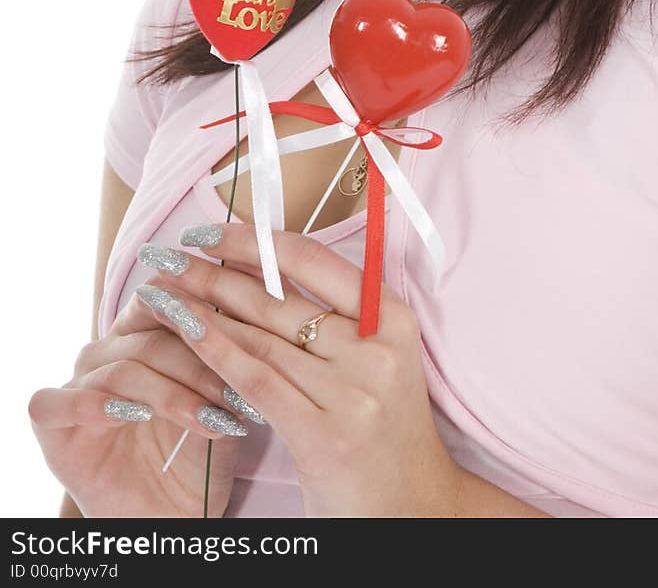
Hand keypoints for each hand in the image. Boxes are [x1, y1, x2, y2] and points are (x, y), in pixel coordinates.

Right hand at [28, 292, 249, 517]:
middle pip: (150, 337)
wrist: (170, 519)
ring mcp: (77, 383)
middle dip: (199, 364)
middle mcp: (107, 351)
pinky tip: (133, 415)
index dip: (198, 310)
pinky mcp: (51, 421)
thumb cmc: (198, 455)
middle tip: (238, 396)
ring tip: (212, 420)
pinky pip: (60, 402)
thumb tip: (253, 317)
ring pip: (122, 370)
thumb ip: (225, 361)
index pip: (163, 298)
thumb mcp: (221, 403)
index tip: (238, 333)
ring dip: (171, 395)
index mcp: (143, 333)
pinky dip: (97, 405)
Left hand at [133, 223, 462, 516]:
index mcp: (392, 317)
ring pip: (261, 338)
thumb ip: (330, 321)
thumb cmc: (383, 430)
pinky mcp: (324, 433)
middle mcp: (376, 347)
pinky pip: (257, 382)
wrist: (413, 507)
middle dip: (215, 274)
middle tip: (168, 257)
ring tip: (162, 295)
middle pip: (280, 298)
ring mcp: (353, 391)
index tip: (210, 232)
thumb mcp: (373, 362)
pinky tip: (184, 334)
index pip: (314, 261)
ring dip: (203, 311)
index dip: (255, 242)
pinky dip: (215, 353)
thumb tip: (250, 272)